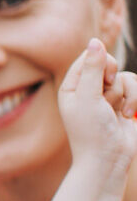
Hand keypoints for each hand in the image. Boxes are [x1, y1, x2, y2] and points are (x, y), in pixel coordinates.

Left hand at [57, 38, 136, 181]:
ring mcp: (107, 97)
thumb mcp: (89, 97)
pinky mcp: (124, 104)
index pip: (87, 58)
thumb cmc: (92, 131)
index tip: (104, 80)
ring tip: (120, 112)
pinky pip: (136, 87)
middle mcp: (87, 90)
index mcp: (71, 87)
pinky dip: (136, 100)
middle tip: (108, 97)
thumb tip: (95, 40)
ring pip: (125, 76)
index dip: (101, 63)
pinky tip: (130, 116)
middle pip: (108, 63)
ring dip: (127, 94)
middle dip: (114, 80)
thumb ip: (94, 69)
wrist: (109, 160)